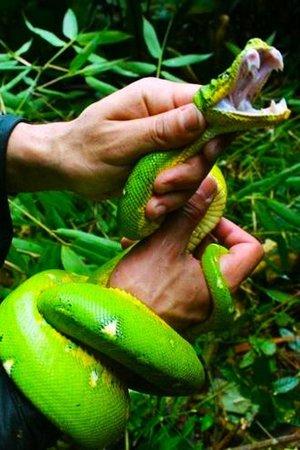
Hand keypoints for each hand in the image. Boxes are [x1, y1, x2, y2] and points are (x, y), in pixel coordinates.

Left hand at [6, 78, 228, 218]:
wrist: (67, 169)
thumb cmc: (84, 149)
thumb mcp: (118, 141)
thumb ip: (159, 130)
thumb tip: (201, 116)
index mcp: (157, 99)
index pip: (204, 102)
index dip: (218, 124)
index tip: (208, 152)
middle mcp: (169, 119)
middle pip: (207, 141)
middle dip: (189, 169)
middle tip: (162, 184)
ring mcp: (168, 145)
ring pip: (197, 168)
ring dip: (178, 190)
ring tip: (151, 202)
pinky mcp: (165, 166)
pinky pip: (183, 185)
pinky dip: (170, 200)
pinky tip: (150, 207)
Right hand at [109, 177, 263, 329]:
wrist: (116, 332)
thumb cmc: (143, 291)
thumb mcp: (165, 246)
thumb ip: (190, 214)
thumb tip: (210, 185)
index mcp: (222, 281)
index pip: (250, 248)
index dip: (231, 226)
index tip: (204, 216)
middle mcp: (214, 292)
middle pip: (217, 248)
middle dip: (190, 228)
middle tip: (166, 219)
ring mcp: (196, 298)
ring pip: (192, 257)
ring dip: (170, 239)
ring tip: (142, 233)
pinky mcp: (177, 301)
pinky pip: (177, 271)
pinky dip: (161, 256)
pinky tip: (134, 247)